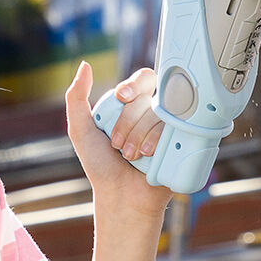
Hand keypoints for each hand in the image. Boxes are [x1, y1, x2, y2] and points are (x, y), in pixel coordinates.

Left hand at [65, 63, 170, 214]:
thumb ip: (76, 97)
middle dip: (129, 120)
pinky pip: (178, 129)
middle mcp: (154, 111)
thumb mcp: (81, 130)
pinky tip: (149, 156)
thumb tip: (85, 64)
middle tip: (118, 145)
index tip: (122, 97)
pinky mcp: (183, 141)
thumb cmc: (101, 165)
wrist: (122, 196)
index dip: (134, 85)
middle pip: (151, 96)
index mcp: (134, 104)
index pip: (143, 79)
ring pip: (162, 113)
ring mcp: (171, 127)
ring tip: (131, 156)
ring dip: (140, 135)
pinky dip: (158, 141)